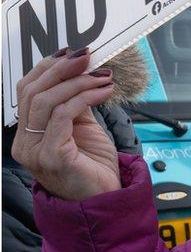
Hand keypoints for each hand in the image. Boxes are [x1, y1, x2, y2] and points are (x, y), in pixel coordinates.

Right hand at [11, 47, 120, 200]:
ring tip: (104, 76)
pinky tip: (104, 92)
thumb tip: (82, 71)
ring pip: (46, 101)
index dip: (46, 67)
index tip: (72, 52)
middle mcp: (24, 143)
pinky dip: (85, 97)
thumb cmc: (92, 165)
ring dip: (78, 82)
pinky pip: (63, 116)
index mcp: (27, 134)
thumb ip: (75, 102)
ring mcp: (34, 151)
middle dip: (62, 68)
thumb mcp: (82, 127)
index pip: (26, 91)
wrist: (105, 200)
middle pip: (32, 92)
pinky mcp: (52, 156)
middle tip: (88, 56)